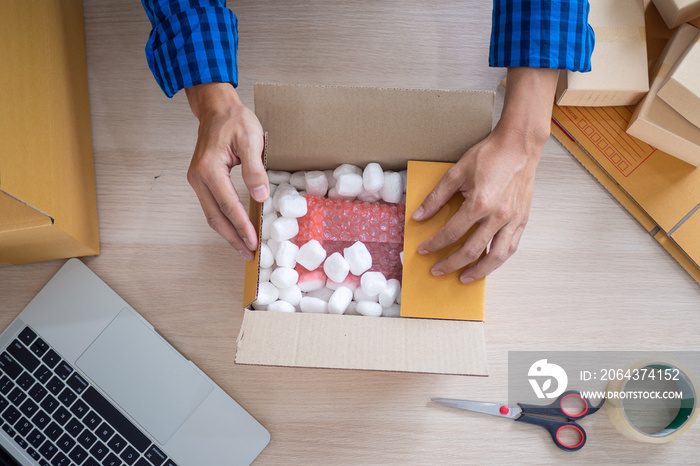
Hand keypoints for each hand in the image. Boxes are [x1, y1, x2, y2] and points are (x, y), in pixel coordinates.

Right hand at [185, 83, 267, 259]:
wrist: (216, 108)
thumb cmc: (234, 120)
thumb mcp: (251, 139)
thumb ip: (255, 170)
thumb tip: (261, 197)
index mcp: (209, 168)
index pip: (228, 204)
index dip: (242, 225)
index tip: (253, 242)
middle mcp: (198, 177)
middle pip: (215, 216)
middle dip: (232, 238)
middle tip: (248, 254)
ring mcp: (197, 180)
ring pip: (211, 214)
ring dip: (227, 233)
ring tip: (243, 248)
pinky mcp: (201, 181)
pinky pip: (212, 206)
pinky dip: (224, 221)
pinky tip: (236, 230)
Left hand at [412, 67, 559, 282]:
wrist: (519, 146)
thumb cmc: (489, 155)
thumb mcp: (456, 172)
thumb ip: (436, 197)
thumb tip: (419, 216)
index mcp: (479, 203)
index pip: (451, 233)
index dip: (434, 244)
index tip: (423, 250)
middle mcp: (498, 216)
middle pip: (471, 251)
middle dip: (451, 264)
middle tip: (437, 270)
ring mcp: (513, 220)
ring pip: (495, 257)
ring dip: (478, 272)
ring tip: (464, 278)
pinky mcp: (522, 220)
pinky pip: (511, 247)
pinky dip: (498, 260)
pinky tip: (488, 264)